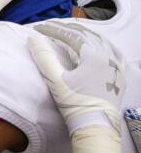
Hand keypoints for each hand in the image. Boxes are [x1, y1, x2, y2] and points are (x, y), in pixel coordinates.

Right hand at [28, 22, 124, 152]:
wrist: (96, 125)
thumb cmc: (75, 103)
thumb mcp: (55, 80)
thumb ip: (44, 57)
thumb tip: (33, 38)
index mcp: (92, 55)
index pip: (70, 35)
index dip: (53, 30)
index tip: (38, 28)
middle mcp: (107, 56)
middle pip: (86, 35)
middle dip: (67, 29)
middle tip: (51, 27)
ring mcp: (116, 65)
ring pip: (101, 41)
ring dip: (84, 34)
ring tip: (71, 32)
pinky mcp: (120, 75)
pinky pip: (115, 52)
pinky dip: (104, 44)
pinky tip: (100, 45)